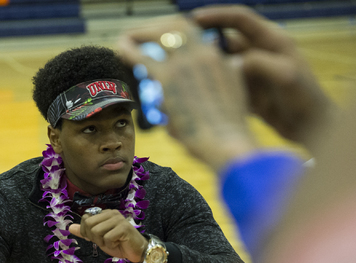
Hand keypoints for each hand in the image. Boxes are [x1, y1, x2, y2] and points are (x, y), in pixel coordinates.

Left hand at [68, 209, 147, 261]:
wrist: (136, 251)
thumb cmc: (118, 244)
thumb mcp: (99, 238)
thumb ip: (85, 232)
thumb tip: (70, 228)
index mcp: (105, 213)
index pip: (86, 218)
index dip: (86, 231)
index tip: (96, 238)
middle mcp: (111, 213)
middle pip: (89, 224)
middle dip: (93, 237)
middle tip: (103, 242)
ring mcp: (118, 219)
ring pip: (96, 231)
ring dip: (102, 242)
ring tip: (111, 243)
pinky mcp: (123, 227)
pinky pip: (107, 238)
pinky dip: (110, 245)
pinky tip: (118, 244)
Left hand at [118, 15, 257, 170]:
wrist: (229, 144)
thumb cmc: (229, 129)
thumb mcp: (237, 92)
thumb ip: (229, 74)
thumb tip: (233, 63)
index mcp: (219, 58)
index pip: (195, 32)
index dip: (176, 31)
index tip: (161, 38)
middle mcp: (204, 53)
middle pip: (178, 26)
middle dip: (157, 27)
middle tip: (141, 35)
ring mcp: (186, 63)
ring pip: (159, 34)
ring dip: (140, 34)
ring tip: (125, 39)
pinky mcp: (169, 79)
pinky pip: (142, 56)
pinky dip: (129, 48)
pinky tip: (119, 48)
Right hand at [192, 5, 337, 144]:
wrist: (311, 128)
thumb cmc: (306, 98)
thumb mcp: (286, 76)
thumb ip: (260, 63)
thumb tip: (234, 62)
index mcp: (271, 40)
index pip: (240, 18)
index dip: (217, 16)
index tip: (193, 18)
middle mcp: (258, 51)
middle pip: (224, 39)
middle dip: (203, 41)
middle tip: (177, 48)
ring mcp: (251, 72)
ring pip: (221, 62)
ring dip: (204, 65)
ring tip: (180, 70)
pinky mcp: (245, 90)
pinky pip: (224, 83)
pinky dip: (211, 85)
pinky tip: (194, 91)